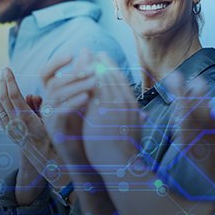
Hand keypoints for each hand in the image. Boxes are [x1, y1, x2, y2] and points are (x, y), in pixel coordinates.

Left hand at [0, 68, 57, 171]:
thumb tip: (32, 96)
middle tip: (2, 70)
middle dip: (3, 83)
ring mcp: (10, 130)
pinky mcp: (9, 134)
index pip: (14, 95)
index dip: (10, 81)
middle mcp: (14, 124)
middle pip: (4, 99)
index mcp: (25, 119)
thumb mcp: (52, 120)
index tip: (7, 69)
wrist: (48, 160)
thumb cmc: (55, 138)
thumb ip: (42, 107)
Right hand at [40, 50, 97, 163]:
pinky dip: (73, 102)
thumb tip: (87, 54)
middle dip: (72, 73)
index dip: (55, 62)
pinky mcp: (53, 129)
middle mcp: (47, 103)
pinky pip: (59, 112)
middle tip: (91, 69)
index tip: (72, 54)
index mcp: (53, 94)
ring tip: (95, 81)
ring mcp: (48, 117)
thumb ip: (84, 78)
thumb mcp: (87, 98)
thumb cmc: (87, 124)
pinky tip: (88, 97)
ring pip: (55, 95)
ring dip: (76, 85)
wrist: (87, 152)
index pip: (45, 73)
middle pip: (53, 82)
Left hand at [80, 52, 145, 167]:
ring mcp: (113, 103)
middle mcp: (124, 100)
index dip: (109, 67)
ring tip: (79, 55)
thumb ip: (136, 120)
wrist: (122, 164)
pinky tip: (73, 70)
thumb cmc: (127, 151)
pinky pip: (90, 86)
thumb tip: (142, 116)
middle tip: (86, 50)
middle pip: (108, 73)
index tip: (101, 58)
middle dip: (96, 60)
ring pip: (99, 76)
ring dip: (88, 64)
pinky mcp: (100, 109)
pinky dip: (82, 77)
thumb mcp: (135, 131)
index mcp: (132, 104)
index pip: (120, 79)